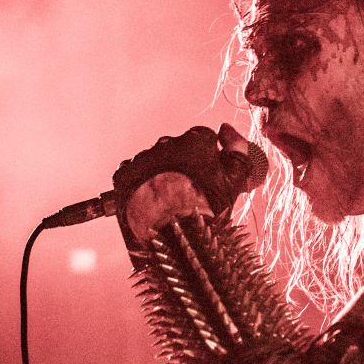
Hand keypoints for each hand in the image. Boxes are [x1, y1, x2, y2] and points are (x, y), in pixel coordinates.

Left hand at [113, 123, 260, 245]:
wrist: (174, 235)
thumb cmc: (208, 207)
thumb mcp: (235, 181)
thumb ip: (238, 151)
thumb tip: (226, 128)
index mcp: (195, 141)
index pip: (204, 136)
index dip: (209, 154)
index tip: (210, 173)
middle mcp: (167, 143)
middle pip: (178, 146)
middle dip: (184, 161)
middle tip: (189, 188)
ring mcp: (144, 157)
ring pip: (155, 158)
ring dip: (162, 171)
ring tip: (169, 198)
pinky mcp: (125, 174)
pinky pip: (133, 170)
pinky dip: (140, 181)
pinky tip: (150, 198)